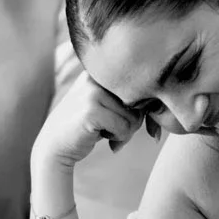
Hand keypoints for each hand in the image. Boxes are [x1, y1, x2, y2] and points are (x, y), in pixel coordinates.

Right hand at [32, 77, 150, 174]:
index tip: (132, 121)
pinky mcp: (91, 110)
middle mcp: (97, 77)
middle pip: (141, 102)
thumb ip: (132, 99)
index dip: (143, 109)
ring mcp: (93, 92)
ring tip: (104, 131)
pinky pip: (125, 128)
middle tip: (114, 130)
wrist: (54, 146)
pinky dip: (118, 138)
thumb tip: (164, 105)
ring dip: (125, 132)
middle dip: (133, 122)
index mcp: (102, 71)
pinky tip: (100, 137)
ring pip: (135, 117)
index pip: (141, 86)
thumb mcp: (109, 106)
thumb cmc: (89, 127)